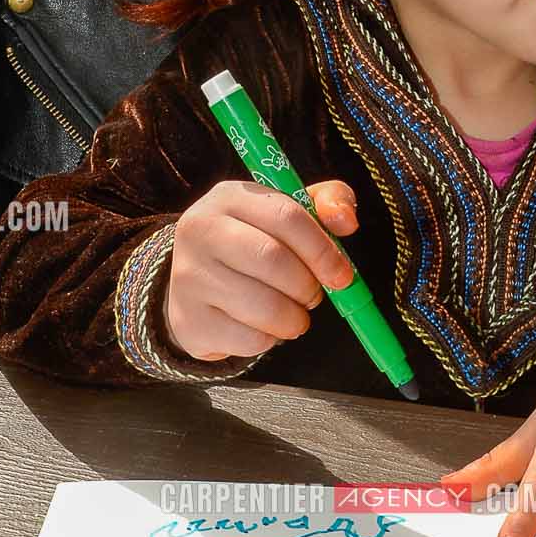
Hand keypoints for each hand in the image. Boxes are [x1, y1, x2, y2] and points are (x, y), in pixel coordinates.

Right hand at [163, 179, 357, 361]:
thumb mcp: (288, 211)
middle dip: (307, 286)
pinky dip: (270, 339)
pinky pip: (249, 338)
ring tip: (293, 314)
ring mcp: (189, 275)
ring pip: (263, 306)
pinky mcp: (189, 319)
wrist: (196, 285)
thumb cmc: (254, 242)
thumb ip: (327, 203)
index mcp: (230, 197)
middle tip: (313, 296)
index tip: (342, 275)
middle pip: (273, 260)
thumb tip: (346, 221)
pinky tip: (264, 327)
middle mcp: (200, 230)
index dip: (322, 249)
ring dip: (294, 319)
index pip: (286, 216)